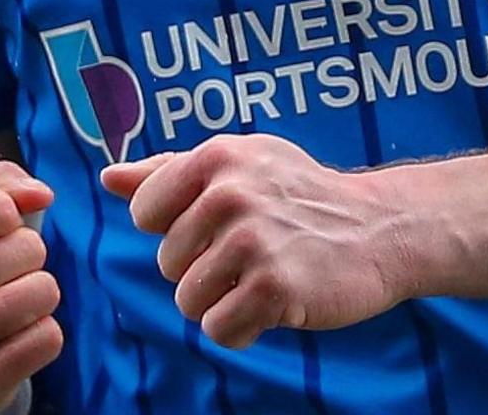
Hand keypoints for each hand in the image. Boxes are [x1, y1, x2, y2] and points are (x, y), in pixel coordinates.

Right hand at [0, 161, 62, 412]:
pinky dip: (39, 336)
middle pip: (30, 249)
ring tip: (4, 306)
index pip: (0, 207)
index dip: (8, 218)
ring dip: (36, 296)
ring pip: (45, 291)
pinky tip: (8, 340)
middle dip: (25, 258)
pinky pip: (49, 338)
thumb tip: (42, 195)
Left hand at [104, 133, 414, 350]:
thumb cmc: (297, 194)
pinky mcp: (275, 287)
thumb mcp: (238, 164)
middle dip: (203, 268)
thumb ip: (167, 171)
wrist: (380, 229)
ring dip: (221, 302)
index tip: (217, 224)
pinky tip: (271, 306)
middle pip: (166, 262)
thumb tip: (107, 178)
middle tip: (254, 253)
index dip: (176, 228)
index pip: (144, 212)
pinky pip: (218, 329)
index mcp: (214, 157)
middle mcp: (230, 194)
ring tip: (261, 278)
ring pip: (187, 300)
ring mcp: (253, 241)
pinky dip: (241, 329)